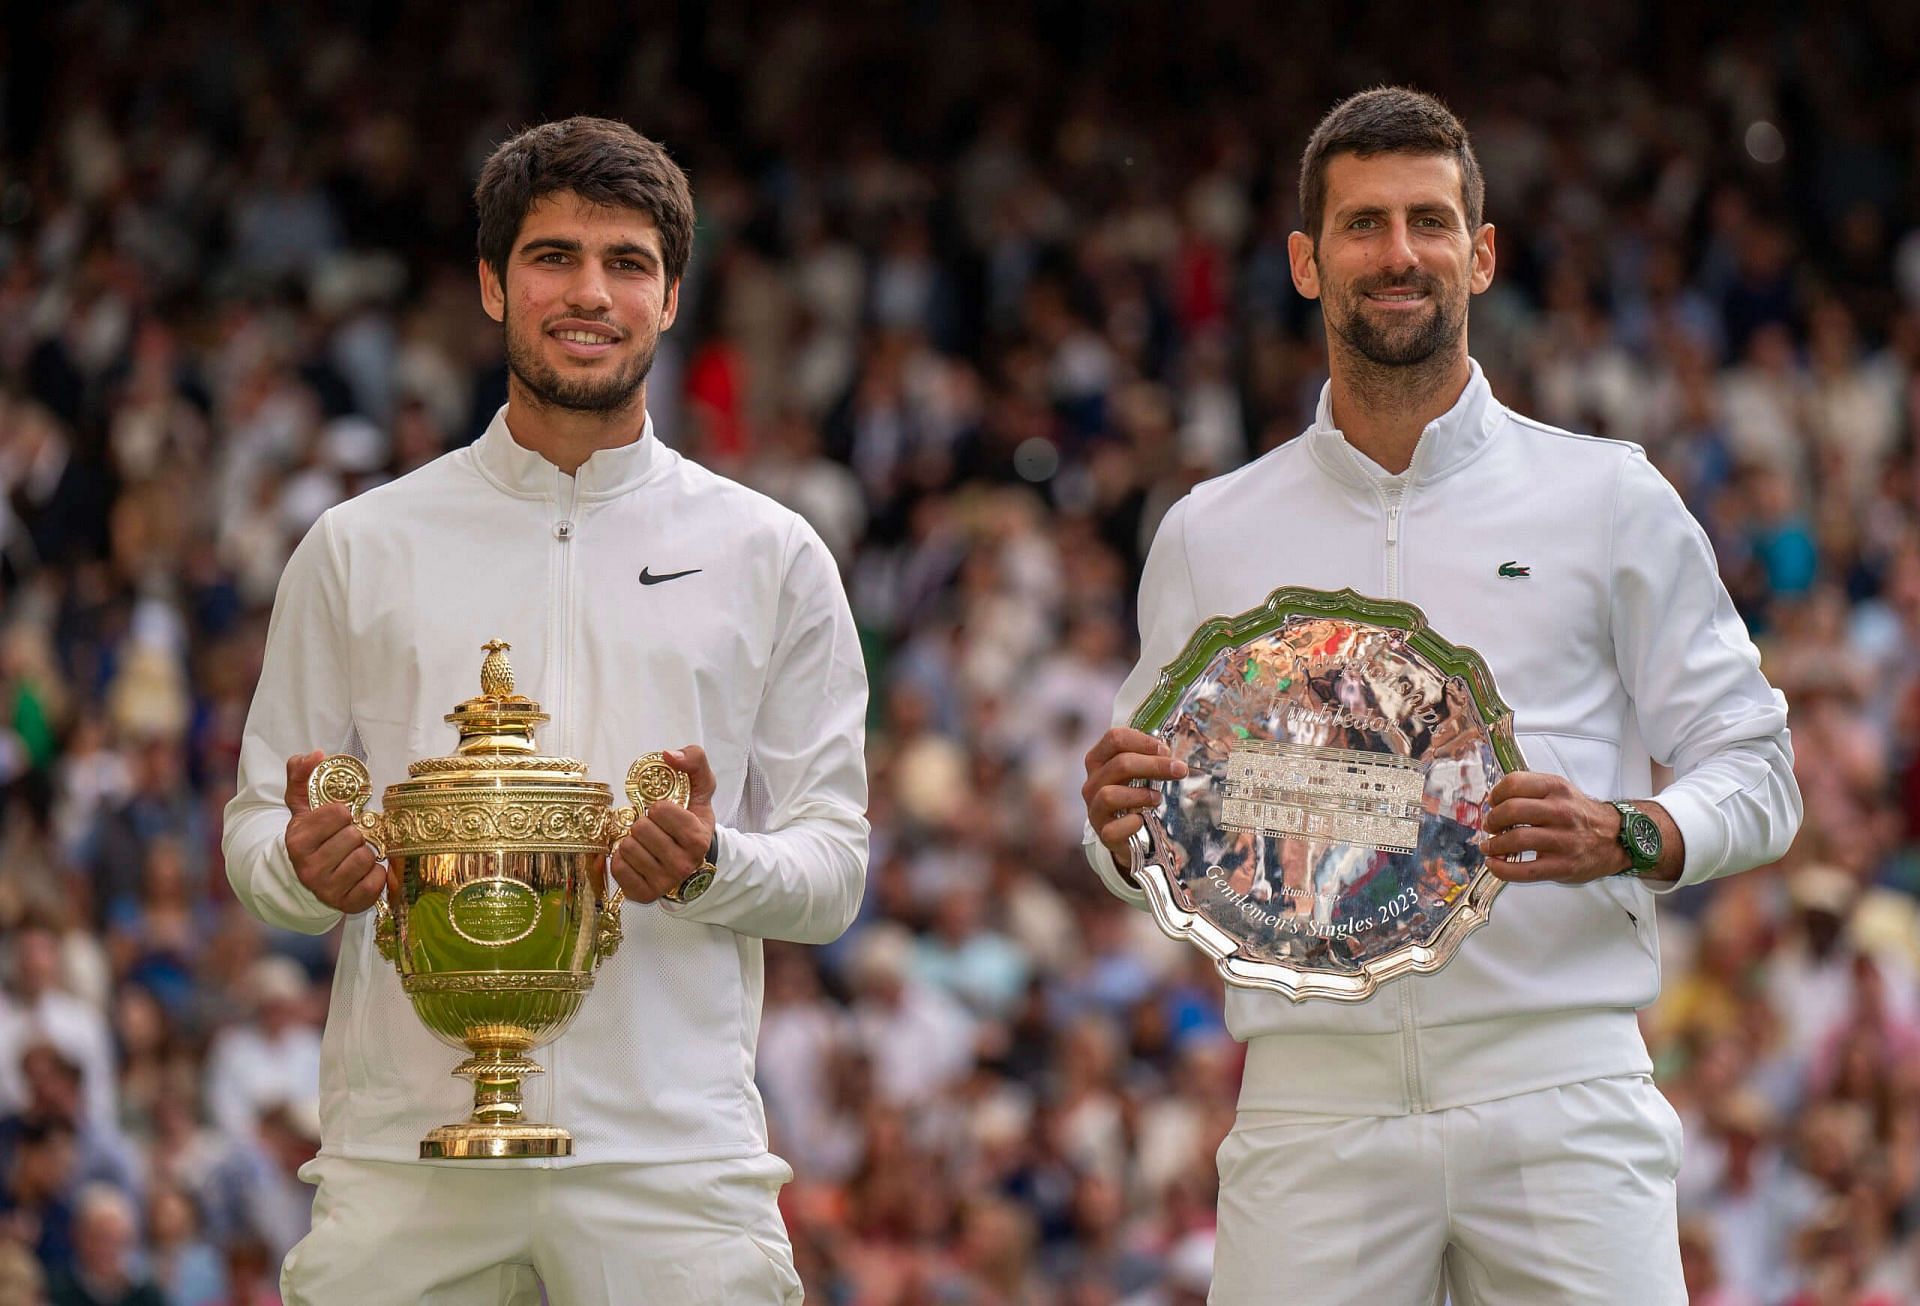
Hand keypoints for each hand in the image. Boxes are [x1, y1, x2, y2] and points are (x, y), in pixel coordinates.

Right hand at [284, 750, 385, 912]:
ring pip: (367, 858)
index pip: (339, 813)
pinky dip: (376, 874)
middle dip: (356, 834)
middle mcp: (309, 869)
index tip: (338, 820)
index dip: (343, 813)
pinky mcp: (349, 904)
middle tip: (348, 839)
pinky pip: (377, 881)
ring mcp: (328, 890)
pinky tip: (363, 873)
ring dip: (367, 853)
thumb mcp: (302, 804)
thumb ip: (302, 774)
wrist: (309, 876)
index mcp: (297, 841)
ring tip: (354, 854)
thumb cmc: (312, 835)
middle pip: (355, 836)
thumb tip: (316, 754)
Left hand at [612, 745, 716, 903]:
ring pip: (626, 848)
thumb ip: (694, 761)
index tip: (666, 814)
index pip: (660, 810)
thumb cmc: (693, 821)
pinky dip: (622, 859)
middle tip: (654, 829)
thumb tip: (668, 755)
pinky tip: (636, 857)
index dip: (659, 807)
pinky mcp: (643, 894)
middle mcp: (682, 865)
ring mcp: (663, 883)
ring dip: (632, 840)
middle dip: (643, 823)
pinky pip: (617, 868)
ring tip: (646, 843)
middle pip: (640, 829)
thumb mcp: (702, 788)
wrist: (695, 862)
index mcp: (697, 839)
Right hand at [1082, 727, 1187, 862]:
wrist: (1129, 834)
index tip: (1166, 750)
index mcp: (1099, 760)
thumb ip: (1150, 758)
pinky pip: (1112, 829)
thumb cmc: (1135, 796)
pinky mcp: (1103, 834)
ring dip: (1140, 794)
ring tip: (1158, 798)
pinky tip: (1142, 821)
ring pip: (1110, 795)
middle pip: (1119, 764)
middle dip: (1154, 765)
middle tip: (1179, 769)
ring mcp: (1095, 809)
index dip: (1143, 741)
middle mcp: (1092, 783)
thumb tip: (1173, 753)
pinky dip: (1130, 824)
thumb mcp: (1139, 773)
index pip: (1114, 738)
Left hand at [1482, 771, 1625, 883]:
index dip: (1496, 794)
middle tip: (1489, 826)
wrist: (1616, 838)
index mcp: (1557, 789)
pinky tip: (1495, 865)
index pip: (1514, 783)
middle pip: (1511, 810)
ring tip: (1489, 847)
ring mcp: (1563, 840)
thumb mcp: (1561, 792)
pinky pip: (1525, 870)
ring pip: (1516, 839)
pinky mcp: (1563, 865)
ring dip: (1494, 845)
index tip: (1492, 803)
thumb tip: (1494, 802)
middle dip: (1492, 820)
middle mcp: (1561, 811)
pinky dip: (1503, 869)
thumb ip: (1531, 792)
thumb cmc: (1581, 815)